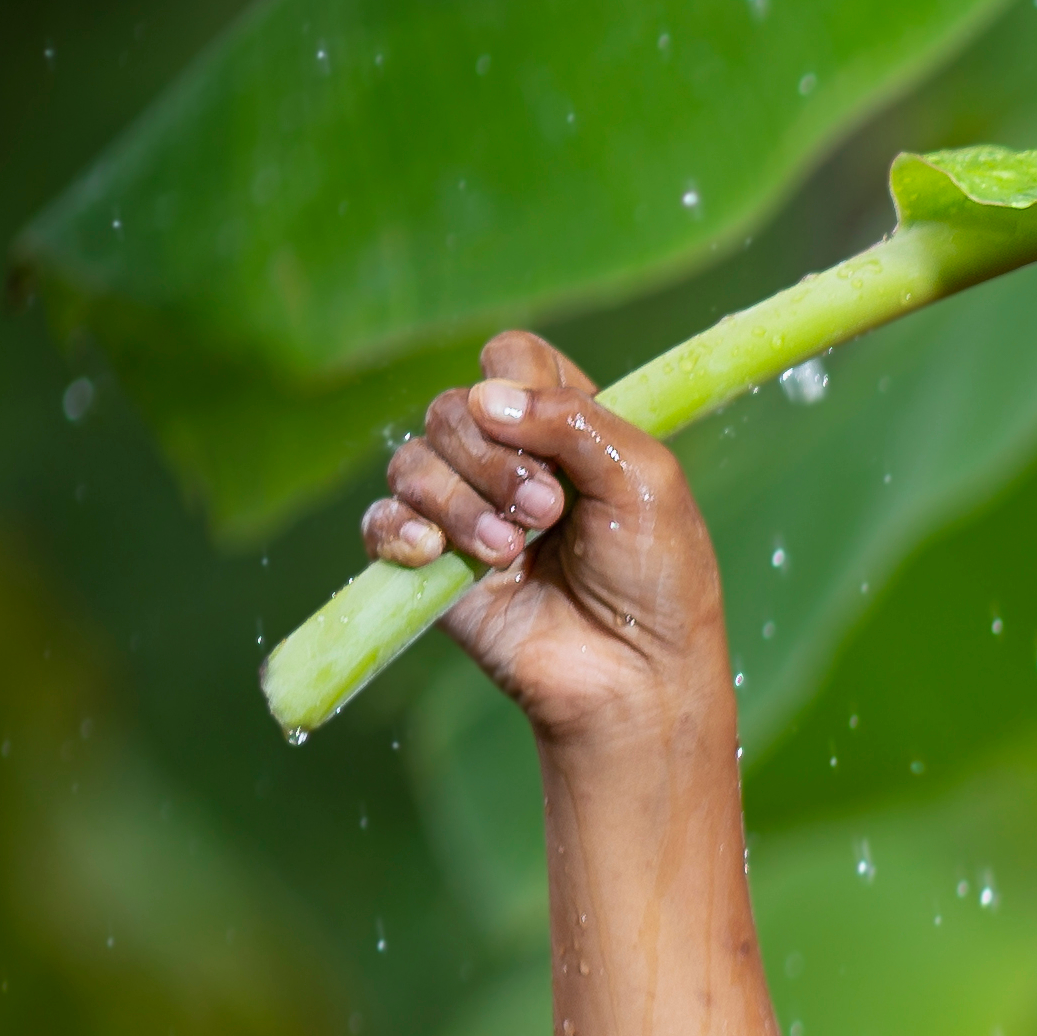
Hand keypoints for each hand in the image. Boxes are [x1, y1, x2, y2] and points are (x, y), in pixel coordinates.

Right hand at [357, 330, 727, 747]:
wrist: (632, 676)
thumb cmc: (656, 580)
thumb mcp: (646, 482)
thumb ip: (575, 421)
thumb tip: (485, 399)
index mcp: (564, 429)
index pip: (509, 360)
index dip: (517, 384)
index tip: (550, 431)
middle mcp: (508, 461)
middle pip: (453, 408)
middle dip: (495, 459)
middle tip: (548, 511)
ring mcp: (464, 511)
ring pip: (413, 460)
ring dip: (460, 502)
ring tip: (512, 550)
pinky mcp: (431, 563)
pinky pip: (380, 520)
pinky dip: (400, 529)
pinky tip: (434, 552)